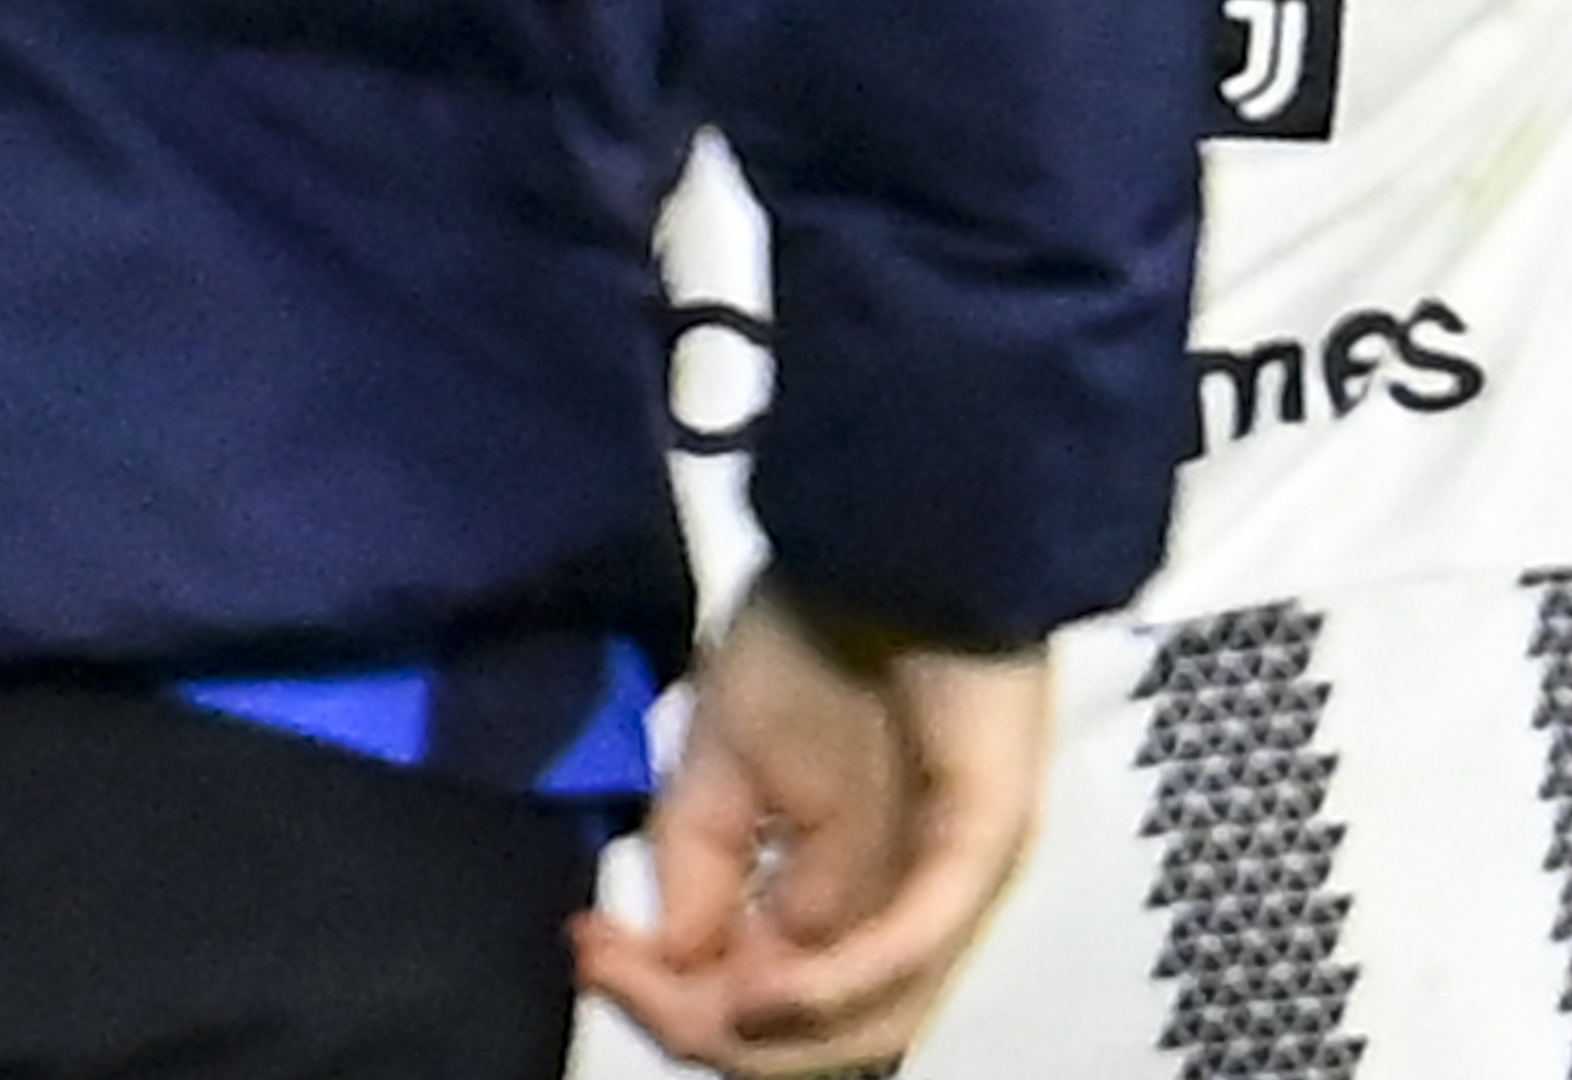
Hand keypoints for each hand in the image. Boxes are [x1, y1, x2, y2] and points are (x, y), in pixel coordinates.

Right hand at [573, 576, 1055, 1075]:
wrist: (891, 542)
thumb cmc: (811, 634)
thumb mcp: (719, 762)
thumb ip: (694, 870)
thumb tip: (668, 966)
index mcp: (825, 898)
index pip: (746, 999)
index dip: (660, 999)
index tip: (588, 952)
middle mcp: (887, 910)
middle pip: (805, 1038)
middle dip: (704, 1029)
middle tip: (624, 974)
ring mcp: (942, 885)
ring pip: (866, 1023)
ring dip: (769, 1034)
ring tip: (701, 999)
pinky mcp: (983, 847)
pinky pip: (915, 946)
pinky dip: (837, 985)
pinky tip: (766, 986)